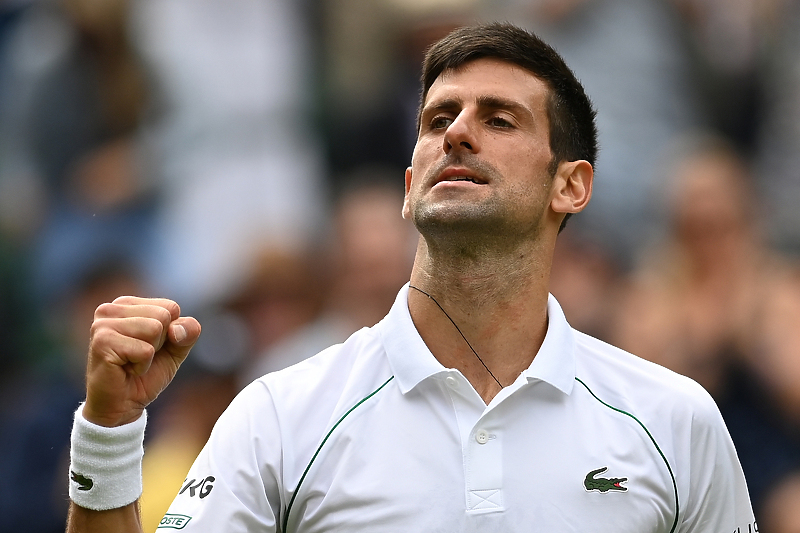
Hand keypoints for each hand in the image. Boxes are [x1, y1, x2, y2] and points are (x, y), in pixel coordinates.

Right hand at [83, 297, 200, 426]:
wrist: (122, 406)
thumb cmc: (146, 374)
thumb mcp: (176, 349)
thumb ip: (188, 332)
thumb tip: (178, 328)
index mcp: (127, 304)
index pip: (170, 307)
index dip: (170, 333)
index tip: (150, 347)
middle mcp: (110, 309)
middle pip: (163, 316)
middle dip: (160, 343)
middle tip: (139, 357)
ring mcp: (103, 324)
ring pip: (155, 329)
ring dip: (149, 354)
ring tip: (131, 362)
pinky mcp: (102, 342)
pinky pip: (145, 350)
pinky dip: (142, 366)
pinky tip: (125, 370)